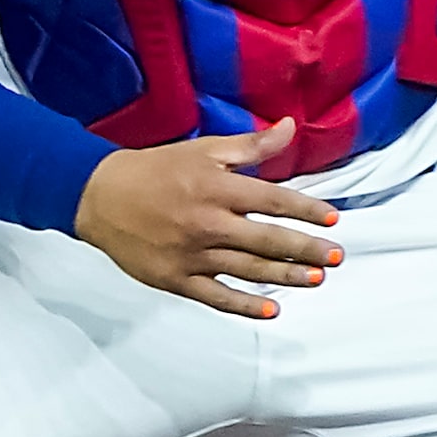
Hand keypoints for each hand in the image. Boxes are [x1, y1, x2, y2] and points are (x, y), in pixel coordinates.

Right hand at [74, 118, 342, 319]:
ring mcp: (192, 255)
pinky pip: (216, 296)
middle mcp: (209, 223)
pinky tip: (272, 311)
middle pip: (267, 240)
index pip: (273, 201)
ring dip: (286, 276)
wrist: (99, 196)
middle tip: (336, 256)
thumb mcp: (205, 149)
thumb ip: (252, 145)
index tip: (332, 218)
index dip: (306, 210)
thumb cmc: (156, 169)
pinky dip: (244, 305)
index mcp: (218, 189)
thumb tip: (290, 126)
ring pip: (248, 269)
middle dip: (306, 249)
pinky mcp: (176, 278)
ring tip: (317, 279)